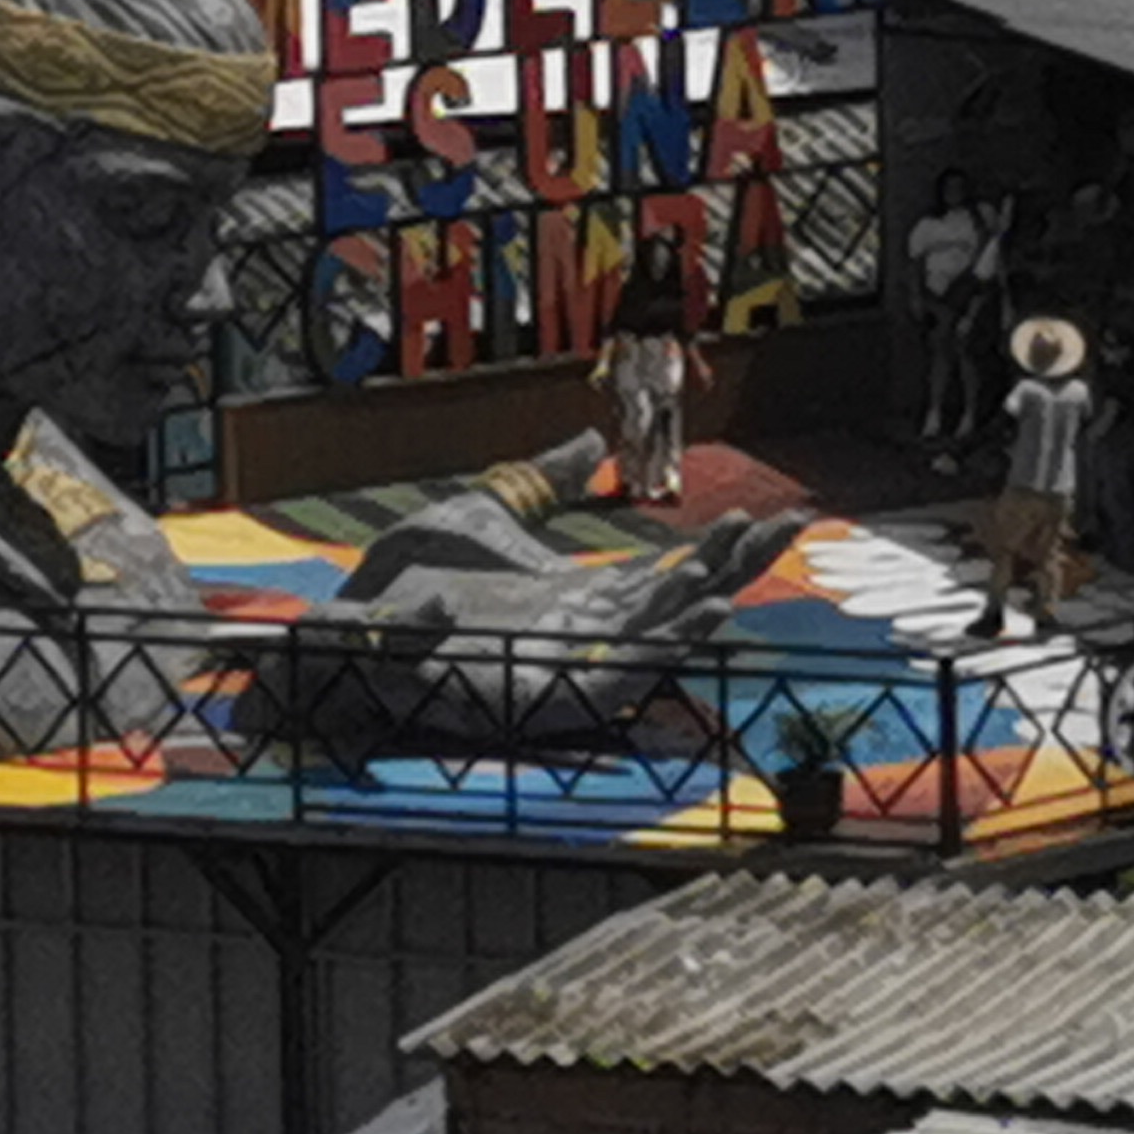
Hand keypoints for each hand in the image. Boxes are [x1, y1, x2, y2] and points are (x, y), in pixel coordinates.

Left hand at [272, 512, 811, 744]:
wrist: (341, 620)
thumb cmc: (403, 578)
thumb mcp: (484, 513)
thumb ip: (545, 482)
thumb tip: (597, 438)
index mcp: (580, 596)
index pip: (670, 569)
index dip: (723, 546)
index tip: (778, 512)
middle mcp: (584, 634)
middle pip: (679, 599)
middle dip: (736, 566)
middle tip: (793, 526)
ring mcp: (563, 666)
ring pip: (656, 643)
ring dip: (700, 611)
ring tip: (742, 579)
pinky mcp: (538, 694)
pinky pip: (616, 680)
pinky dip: (658, 650)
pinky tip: (694, 613)